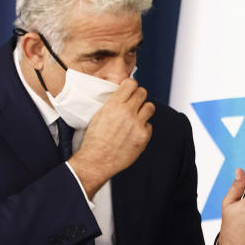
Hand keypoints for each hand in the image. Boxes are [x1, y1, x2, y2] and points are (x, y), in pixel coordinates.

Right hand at [68, 78, 154, 196]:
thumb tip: (123, 96)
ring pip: (150, 107)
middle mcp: (127, 112)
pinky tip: (135, 133)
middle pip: (143, 93)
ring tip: (138, 116)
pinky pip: (149, 126)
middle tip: (136, 102)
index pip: (131, 83)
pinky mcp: (143, 137)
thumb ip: (113, 104)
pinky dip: (144, 128)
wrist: (96, 161)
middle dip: (139, 96)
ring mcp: (137, 124)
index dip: (132, 86)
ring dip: (145, 109)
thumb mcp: (99, 115)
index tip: (131, 89)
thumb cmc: (94, 140)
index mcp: (114, 105)